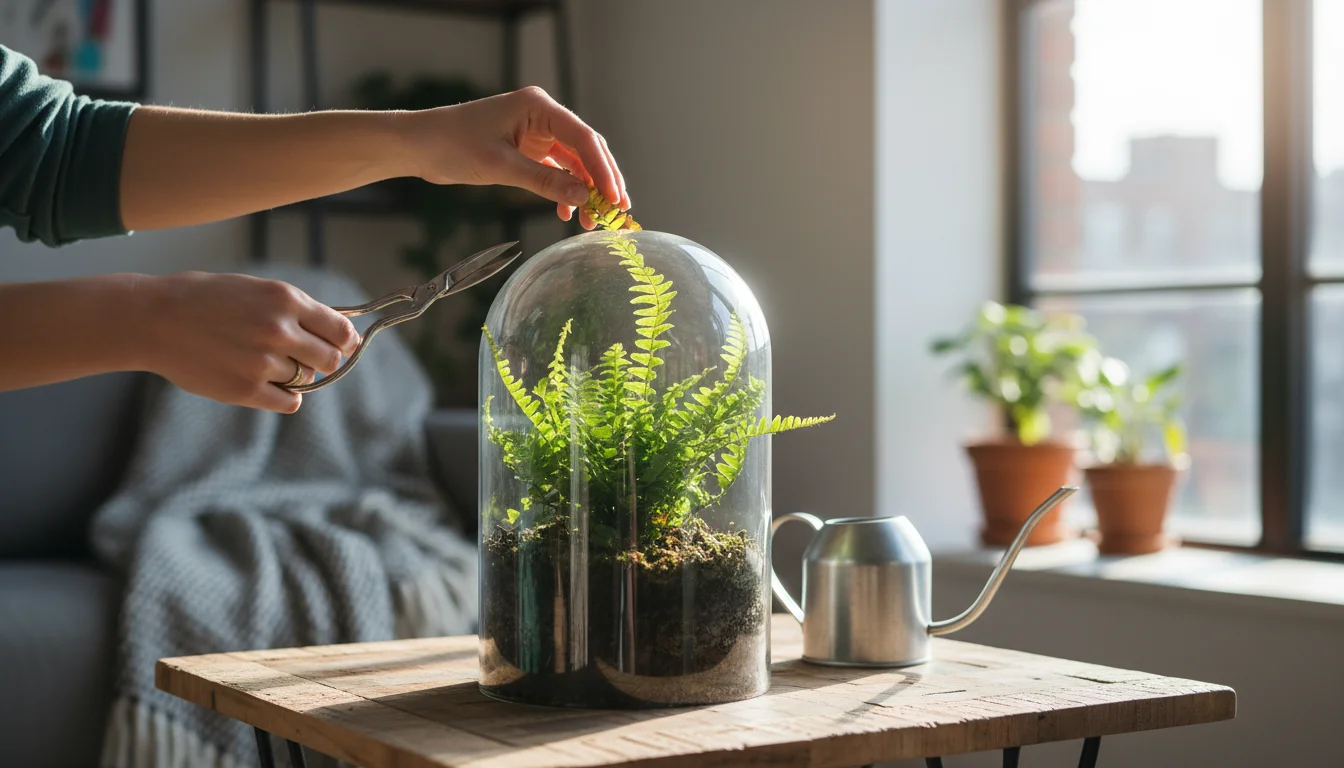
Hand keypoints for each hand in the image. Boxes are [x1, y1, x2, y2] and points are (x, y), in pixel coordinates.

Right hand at [137, 273, 359, 412]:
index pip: (340, 329)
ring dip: (294, 374)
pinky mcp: (247, 390)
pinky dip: (285, 396)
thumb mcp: (255, 289)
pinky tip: (267, 384)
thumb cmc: (203, 299)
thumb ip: (294, 309)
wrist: (152, 319)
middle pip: (329, 358)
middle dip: (321, 359)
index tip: (344, 345)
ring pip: (306, 379)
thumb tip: (338, 330)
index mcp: (285, 299)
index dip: (345, 339)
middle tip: (302, 357)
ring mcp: (263, 362)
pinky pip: (290, 402)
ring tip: (263, 362)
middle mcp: (280, 330)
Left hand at [400, 86, 629, 227]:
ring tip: (591, 221)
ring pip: (573, 163)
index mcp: (538, 107)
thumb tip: (584, 198)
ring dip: (584, 190)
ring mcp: (536, 132)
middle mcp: (542, 115)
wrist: (419, 145)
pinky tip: (565, 212)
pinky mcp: (527, 148)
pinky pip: (556, 170)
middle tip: (615, 212)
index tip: (615, 199)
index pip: (583, 139)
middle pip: (585, 149)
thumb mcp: (500, 167)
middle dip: (601, 182)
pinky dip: (563, 190)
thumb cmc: (453, 146)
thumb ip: (544, 182)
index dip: (603, 170)